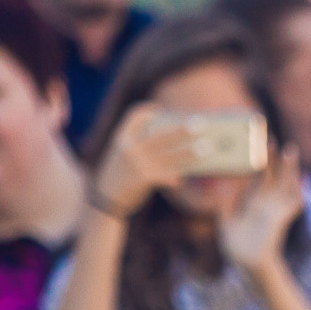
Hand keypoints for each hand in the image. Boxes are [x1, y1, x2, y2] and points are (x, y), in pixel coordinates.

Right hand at [90, 102, 209, 218]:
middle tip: (201, 124)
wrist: (103, 201)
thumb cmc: (118, 176)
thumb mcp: (121, 156)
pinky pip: (167, 174)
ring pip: (170, 155)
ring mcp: (137, 163)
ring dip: (190, 153)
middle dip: (182, 130)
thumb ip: (140, 147)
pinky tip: (180, 179)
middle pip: (161, 134)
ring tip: (207, 148)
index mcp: (121, 138)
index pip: (134, 116)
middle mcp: (129, 148)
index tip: (159, 108)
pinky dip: (175, 176)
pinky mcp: (144, 179)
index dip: (148, 110)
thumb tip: (176, 142)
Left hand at [221, 149, 305, 272]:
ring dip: (289, 169)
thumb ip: (225, 206)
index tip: (256, 145)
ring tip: (290, 152)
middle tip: (272, 140)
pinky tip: (302, 180)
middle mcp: (266, 203)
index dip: (258, 161)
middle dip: (274, 158)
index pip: (257, 175)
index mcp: (252, 201)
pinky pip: (294, 203)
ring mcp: (276, 210)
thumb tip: (223, 187)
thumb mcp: (225, 223)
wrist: (249, 266)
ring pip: (286, 184)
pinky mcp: (282, 219)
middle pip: (274, 175)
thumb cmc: (236, 247)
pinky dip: (299, 192)